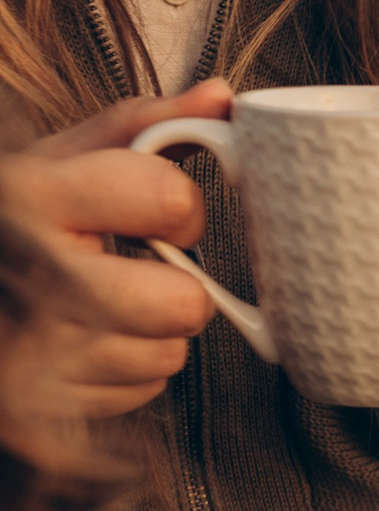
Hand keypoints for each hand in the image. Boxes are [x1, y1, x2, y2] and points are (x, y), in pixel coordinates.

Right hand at [0, 80, 231, 418]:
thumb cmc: (6, 217)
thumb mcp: (52, 158)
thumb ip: (142, 127)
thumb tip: (224, 99)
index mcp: (30, 197)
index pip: (173, 202)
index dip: (177, 208)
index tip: (149, 212)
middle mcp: (31, 276)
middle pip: (184, 306)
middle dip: (175, 289)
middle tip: (133, 272)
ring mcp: (30, 352)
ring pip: (166, 357)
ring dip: (147, 334)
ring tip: (94, 308)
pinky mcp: (35, 412)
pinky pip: (136, 395)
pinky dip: (119, 374)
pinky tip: (77, 343)